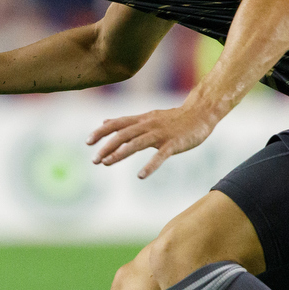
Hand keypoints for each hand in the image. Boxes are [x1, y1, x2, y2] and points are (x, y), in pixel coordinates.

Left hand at [88, 104, 218, 178]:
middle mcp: (148, 125)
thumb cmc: (173, 118)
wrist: (200, 114)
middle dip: (107, 146)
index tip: (87, 142)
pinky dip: (150, 165)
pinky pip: (160, 155)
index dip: (101, 132)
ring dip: (120, 153)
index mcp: (141, 120)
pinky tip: (140, 176)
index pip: (117, 124)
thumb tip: (104, 121)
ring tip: (106, 163)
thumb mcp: (147, 117)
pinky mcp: (174, 144)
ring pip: (136, 143)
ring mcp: (160, 134)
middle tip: (94, 160)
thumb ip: (126, 121)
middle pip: (123, 134)